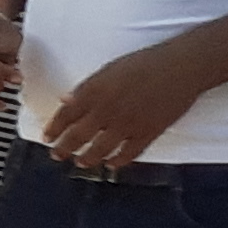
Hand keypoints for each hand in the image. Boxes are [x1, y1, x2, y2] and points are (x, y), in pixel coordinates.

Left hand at [41, 41, 209, 172]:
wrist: (180, 67)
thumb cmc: (144, 63)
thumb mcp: (108, 70)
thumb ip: (86, 88)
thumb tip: (65, 100)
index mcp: (94, 91)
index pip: (66, 114)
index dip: (54, 128)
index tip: (47, 137)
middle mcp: (107, 110)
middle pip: (78, 135)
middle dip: (64, 148)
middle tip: (56, 155)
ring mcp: (127, 124)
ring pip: (100, 149)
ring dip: (87, 158)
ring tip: (81, 163)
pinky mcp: (148, 132)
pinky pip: (128, 153)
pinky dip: (118, 161)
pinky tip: (111, 164)